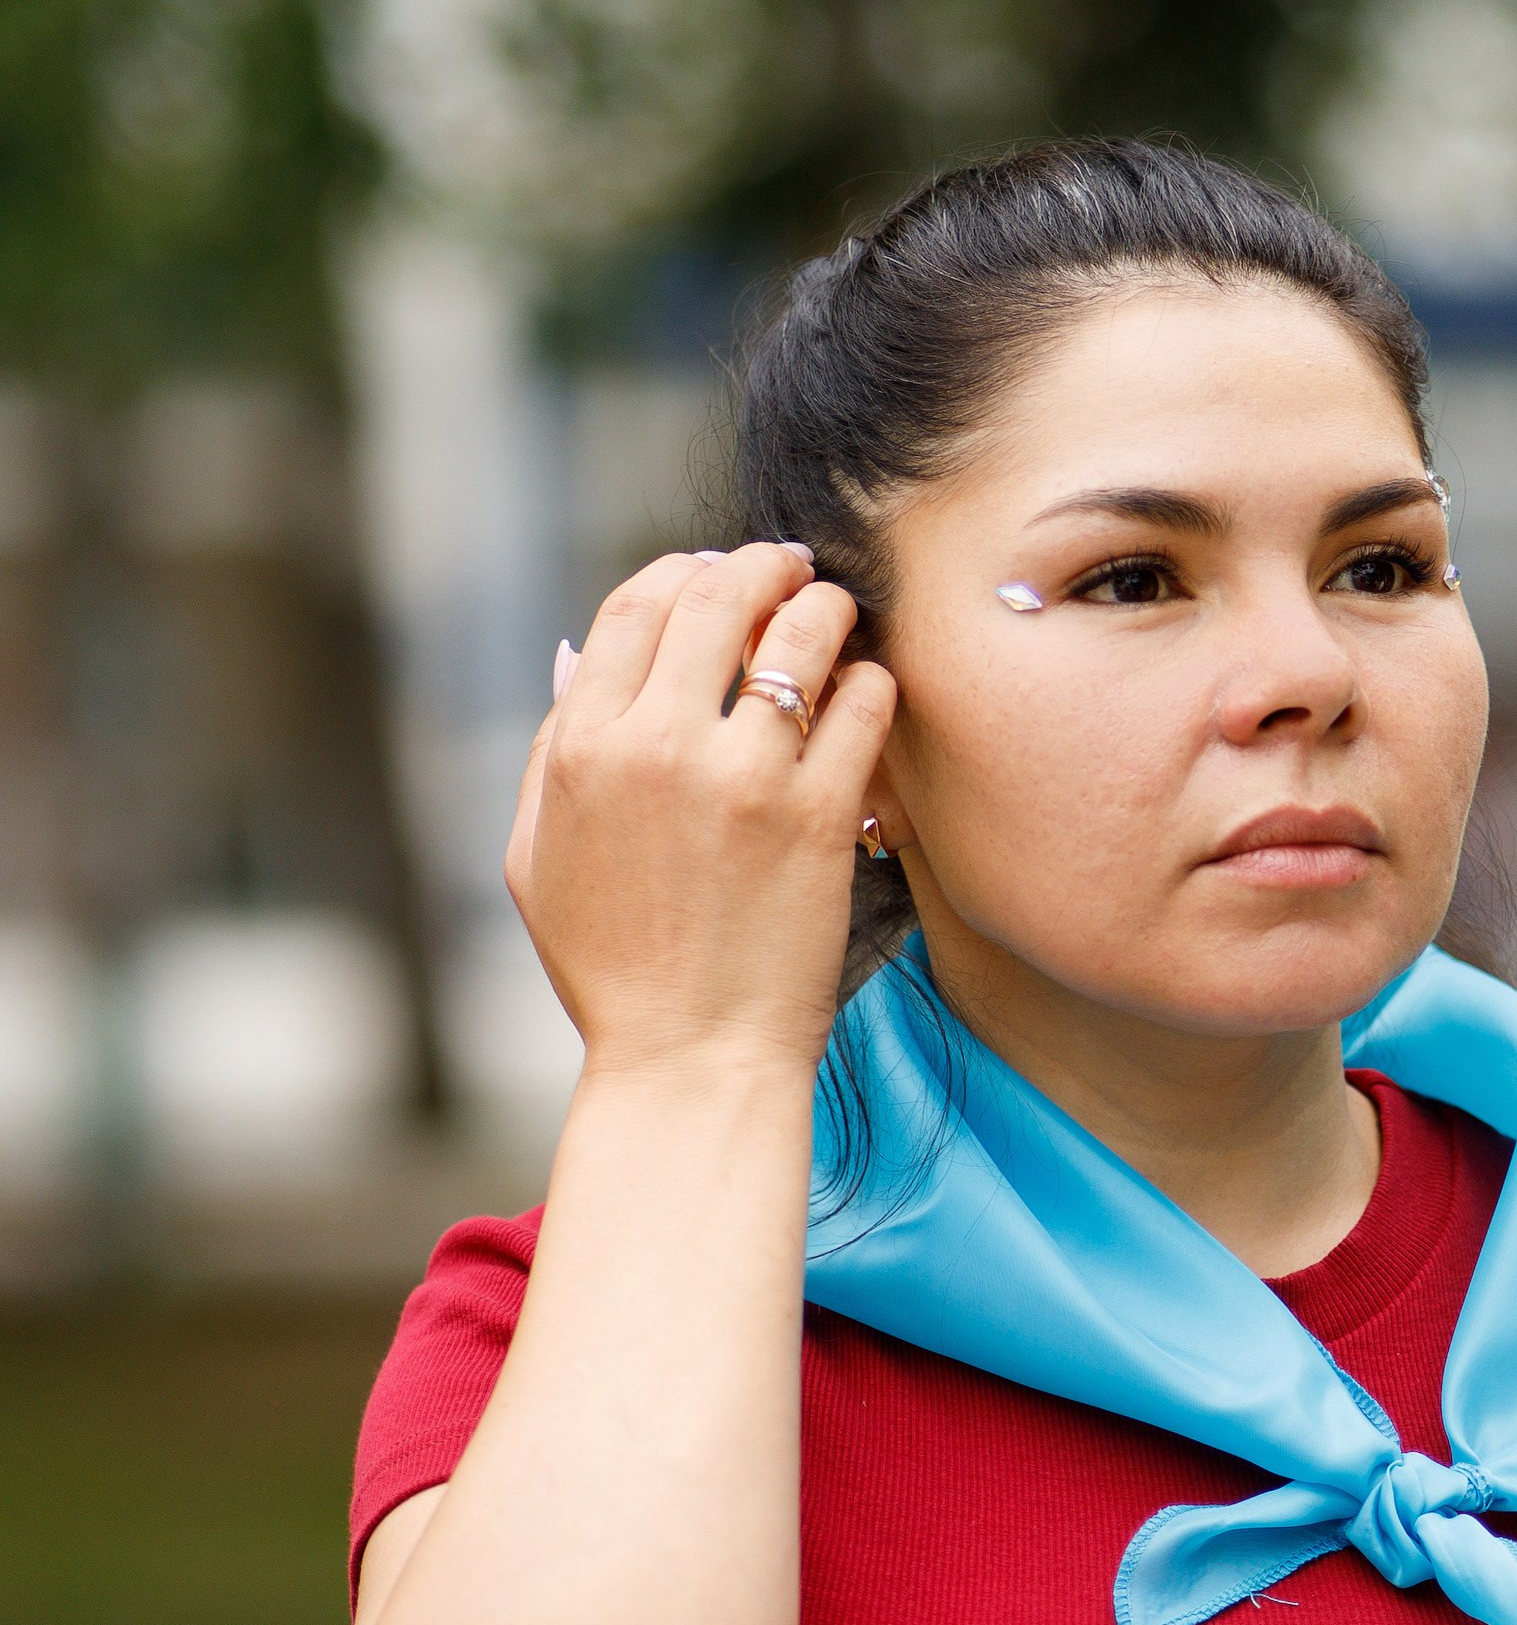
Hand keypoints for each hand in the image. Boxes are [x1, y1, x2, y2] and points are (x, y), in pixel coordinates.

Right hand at [507, 544, 893, 1082]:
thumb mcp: (536, 859)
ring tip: (840, 613)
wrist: (691, 1059)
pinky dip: (872, 681)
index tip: (718, 574)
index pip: (637, 605)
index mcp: (582, 748)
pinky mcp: (820, 815)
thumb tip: (569, 656)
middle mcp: (659, 746)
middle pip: (719, 595)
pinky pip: (864, 703)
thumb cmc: (612, 971)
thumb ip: (547, 749)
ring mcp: (744, 777)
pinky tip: (869, 691)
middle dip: (762, 565)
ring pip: (802, 633)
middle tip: (792, 567)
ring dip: (827, 606)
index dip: (684, 572)